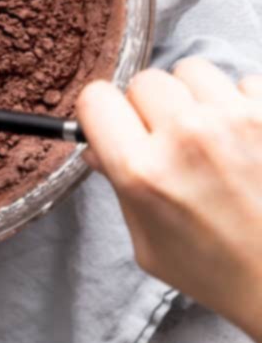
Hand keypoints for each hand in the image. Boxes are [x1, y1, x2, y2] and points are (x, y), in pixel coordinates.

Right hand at [77, 59, 261, 342]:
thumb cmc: (218, 271)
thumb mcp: (148, 243)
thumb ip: (120, 187)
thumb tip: (98, 147)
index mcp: (142, 171)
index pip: (96, 98)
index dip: (103, 113)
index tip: (115, 125)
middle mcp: (185, 136)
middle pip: (145, 80)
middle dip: (150, 107)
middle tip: (169, 139)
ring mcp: (233, 119)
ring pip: (192, 71)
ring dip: (195, 98)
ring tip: (211, 135)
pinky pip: (241, 81)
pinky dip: (240, 104)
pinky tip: (246, 138)